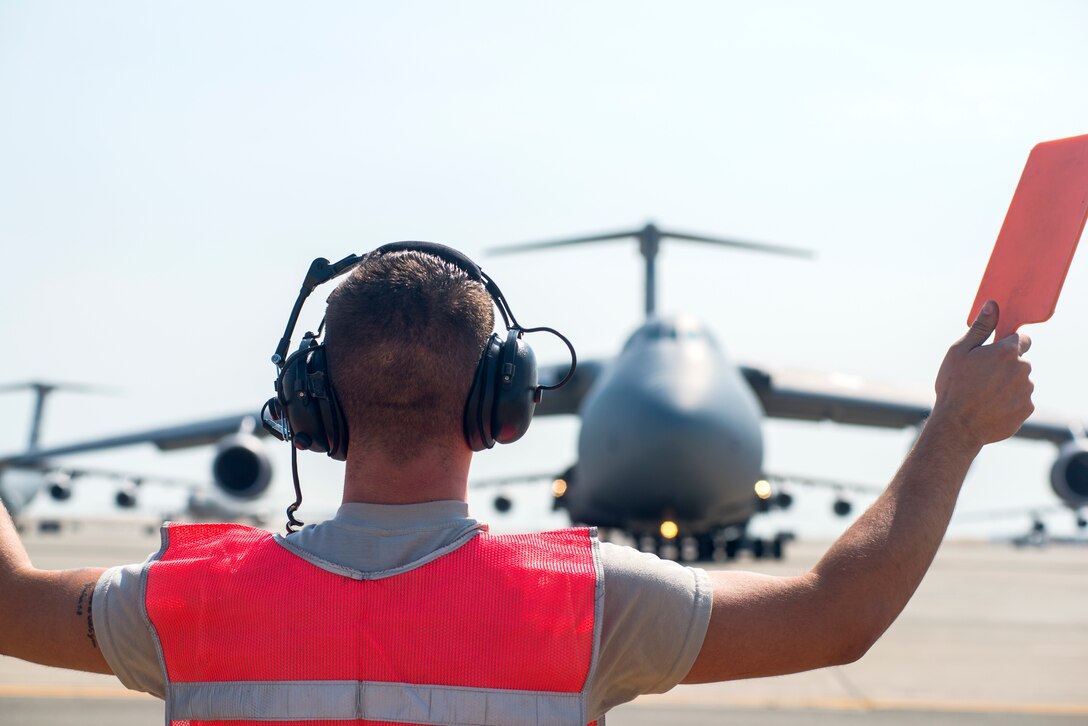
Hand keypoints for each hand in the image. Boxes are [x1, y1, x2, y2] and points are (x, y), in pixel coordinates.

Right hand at [931, 300, 1033, 449]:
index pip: (1022, 339)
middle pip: (1020, 362)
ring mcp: (1026, 391)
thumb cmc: (953, 386)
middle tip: (981, 378)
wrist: (957, 426)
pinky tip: (989, 408)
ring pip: (1020, 383)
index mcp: (1006, 352)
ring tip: (983, 396)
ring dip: (1007, 386)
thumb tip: (992, 306)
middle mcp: (1022, 369)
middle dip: (1006, 367)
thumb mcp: (959, 352)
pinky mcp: (1026, 410)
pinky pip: (1020, 401)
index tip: (995, 354)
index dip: (1008, 345)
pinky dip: (1009, 403)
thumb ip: (980, 329)